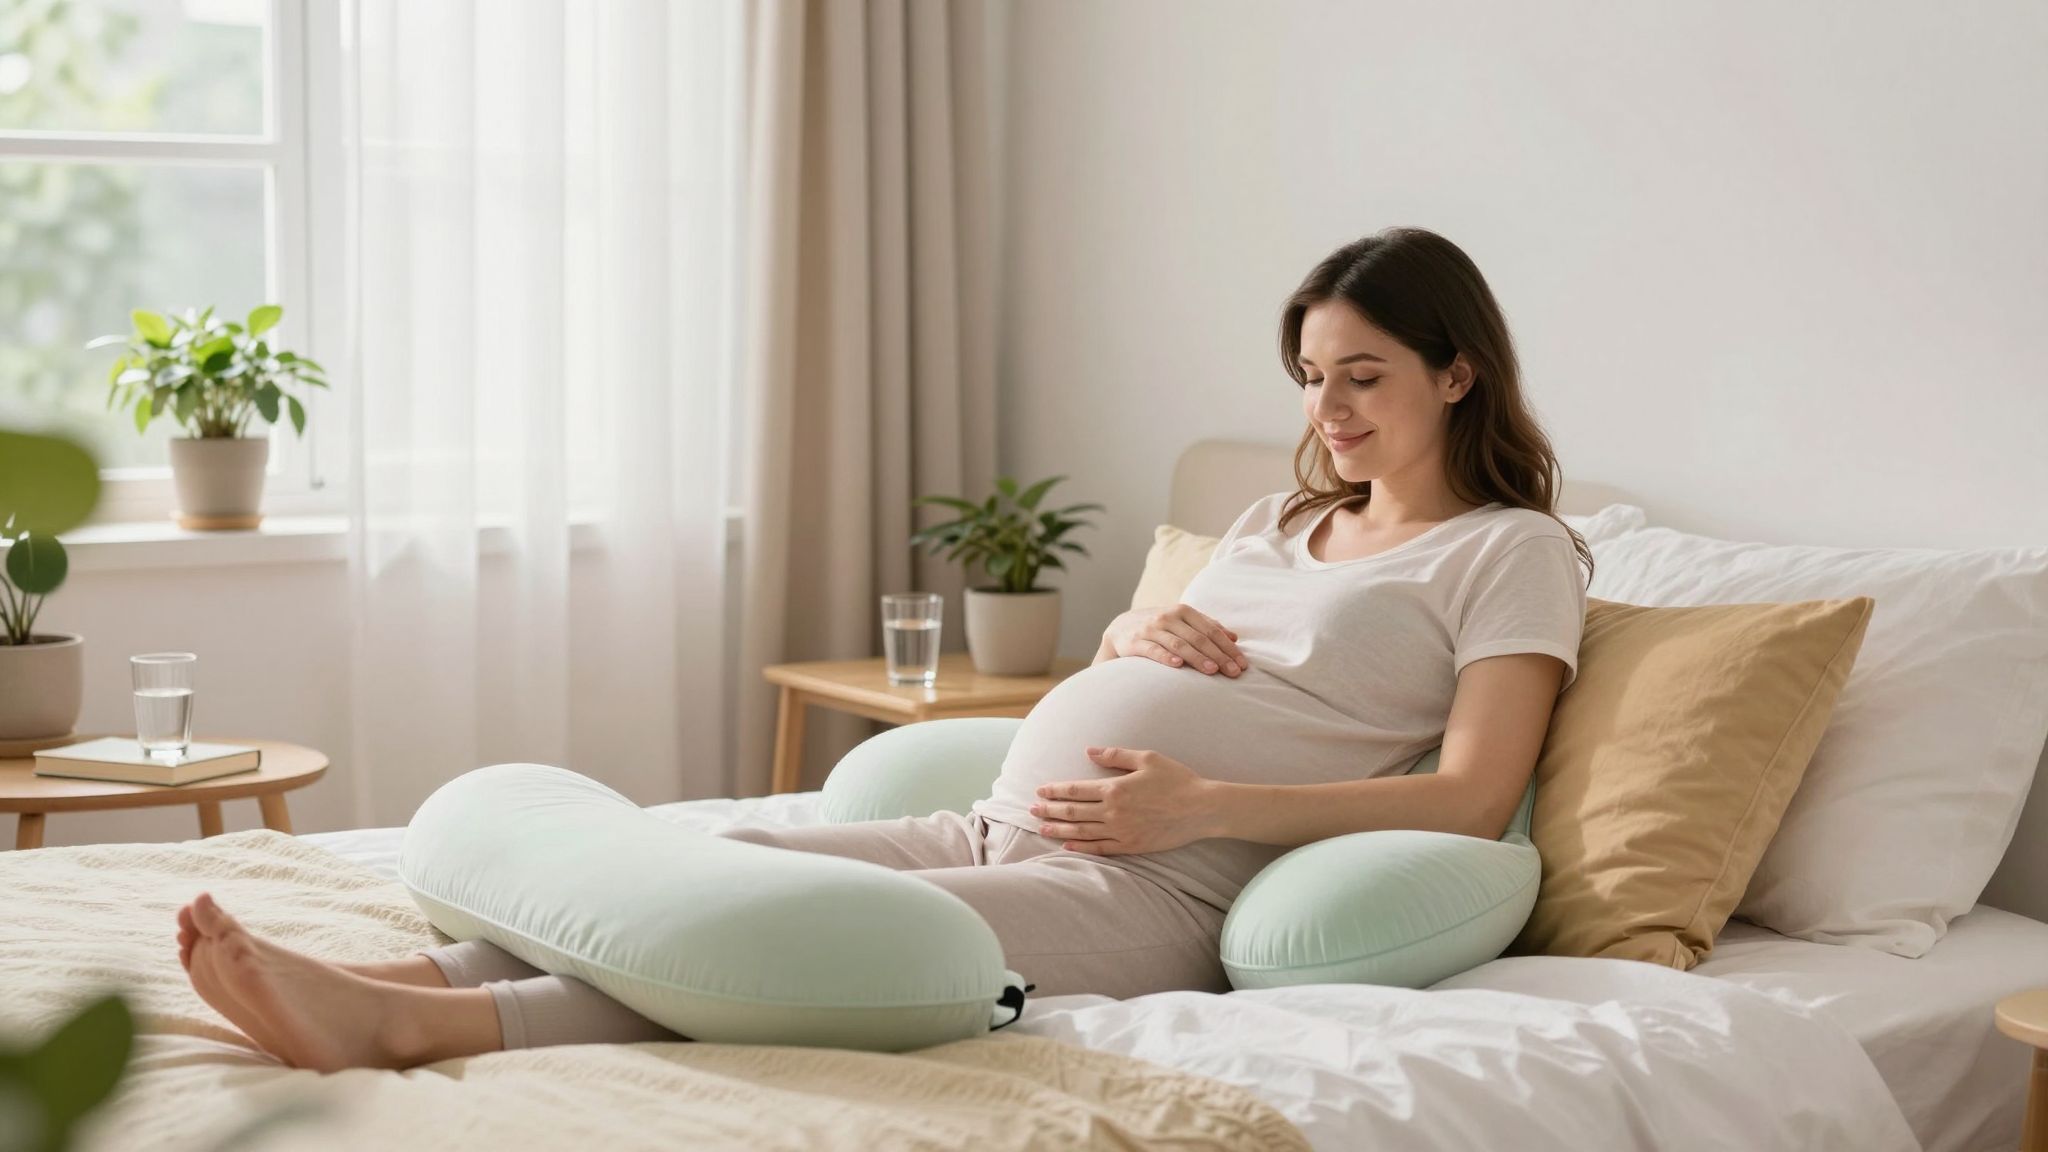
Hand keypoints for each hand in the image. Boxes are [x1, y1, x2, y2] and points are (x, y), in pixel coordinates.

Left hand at [1028, 746, 1219, 854]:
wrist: (1201, 808)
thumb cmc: (1176, 779)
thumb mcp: (1147, 758)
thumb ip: (1115, 755)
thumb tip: (1089, 752)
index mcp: (1115, 788)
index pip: (1076, 790)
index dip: (1055, 790)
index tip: (1040, 790)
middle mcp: (1114, 812)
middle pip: (1073, 811)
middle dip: (1050, 809)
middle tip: (1031, 809)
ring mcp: (1121, 831)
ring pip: (1082, 831)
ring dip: (1059, 828)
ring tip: (1041, 827)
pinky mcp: (1131, 846)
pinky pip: (1099, 848)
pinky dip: (1080, 847)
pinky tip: (1067, 844)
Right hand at [1100, 604, 1248, 676]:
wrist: (1120, 629)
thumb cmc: (1159, 627)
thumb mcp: (1182, 622)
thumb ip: (1207, 626)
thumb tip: (1235, 637)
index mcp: (1183, 611)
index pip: (1211, 631)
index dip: (1228, 648)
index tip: (1241, 664)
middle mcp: (1168, 617)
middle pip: (1198, 638)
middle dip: (1218, 656)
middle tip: (1233, 673)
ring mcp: (1151, 629)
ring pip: (1179, 644)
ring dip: (1197, 657)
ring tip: (1212, 671)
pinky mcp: (1135, 642)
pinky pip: (1153, 650)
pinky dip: (1166, 656)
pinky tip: (1178, 665)